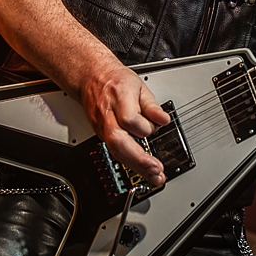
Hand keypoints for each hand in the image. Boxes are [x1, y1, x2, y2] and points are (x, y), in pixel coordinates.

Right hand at [79, 66, 171, 185]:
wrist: (92, 78)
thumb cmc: (116, 80)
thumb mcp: (140, 86)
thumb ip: (152, 105)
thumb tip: (163, 120)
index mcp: (118, 98)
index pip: (130, 120)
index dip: (145, 126)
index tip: (158, 123)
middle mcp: (107, 116)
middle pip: (119, 142)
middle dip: (139, 158)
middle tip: (157, 169)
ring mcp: (102, 128)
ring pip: (116, 151)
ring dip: (137, 167)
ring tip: (155, 177)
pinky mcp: (102, 136)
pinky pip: (116, 152)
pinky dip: (131, 163)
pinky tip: (144, 171)